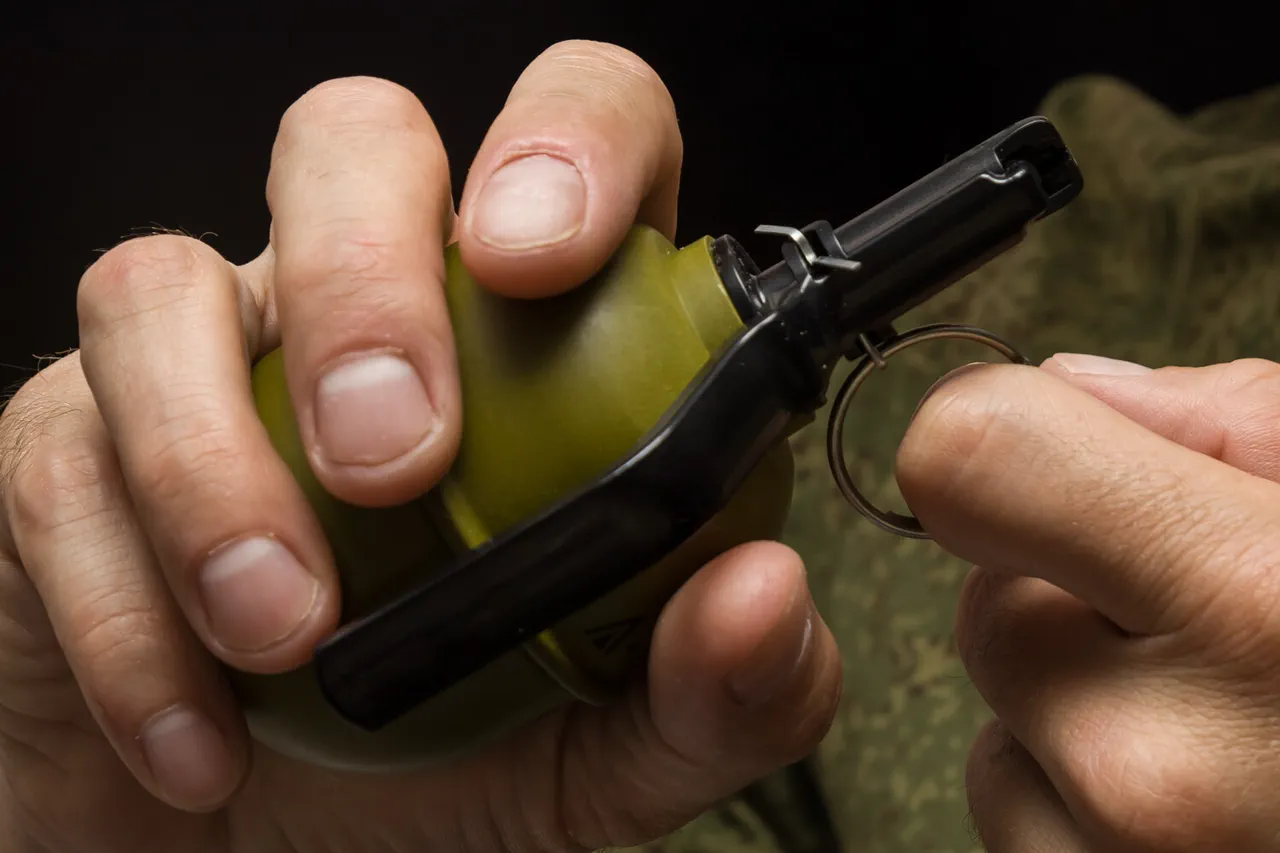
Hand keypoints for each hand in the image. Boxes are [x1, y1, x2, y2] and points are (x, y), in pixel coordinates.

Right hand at [0, 42, 840, 852]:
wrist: (259, 845)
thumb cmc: (443, 759)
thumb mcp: (614, 747)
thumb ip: (720, 692)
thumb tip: (762, 597)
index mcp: (530, 334)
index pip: (570, 135)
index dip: (565, 142)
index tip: (550, 258)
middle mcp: (365, 308)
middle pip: (353, 145)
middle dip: (368, 283)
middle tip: (401, 464)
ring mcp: (208, 363)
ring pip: (164, 281)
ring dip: (218, 462)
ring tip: (289, 632)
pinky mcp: (70, 448)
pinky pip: (60, 455)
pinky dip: (127, 607)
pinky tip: (202, 734)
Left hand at [898, 353, 1279, 851]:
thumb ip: (1240, 425)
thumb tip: (1080, 391)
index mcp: (1260, 609)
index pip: (973, 460)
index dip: (994, 437)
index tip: (1044, 455)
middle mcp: (1161, 767)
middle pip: (983, 603)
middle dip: (1074, 592)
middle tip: (1210, 618)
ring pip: (998, 730)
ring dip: (1082, 710)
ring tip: (1236, 730)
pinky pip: (1026, 820)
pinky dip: (1086, 800)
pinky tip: (1213, 800)